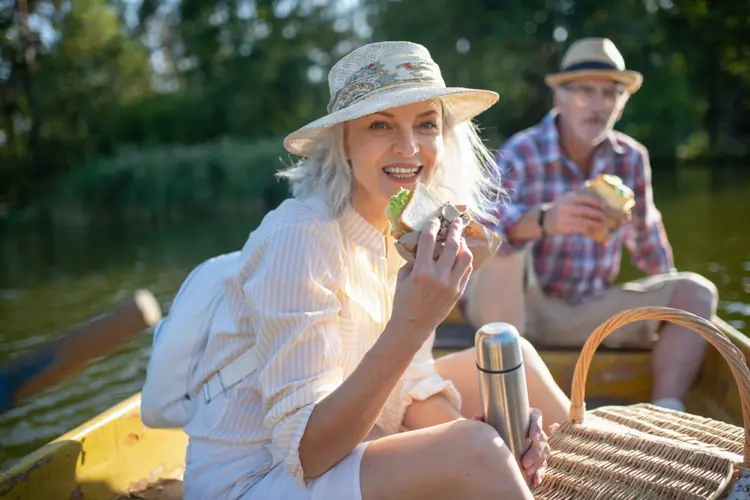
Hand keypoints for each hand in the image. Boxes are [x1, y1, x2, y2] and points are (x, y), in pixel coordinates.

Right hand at [390, 217, 472, 340]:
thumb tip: (424, 245)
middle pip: (453, 244)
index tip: (435, 220)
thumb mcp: (402, 277)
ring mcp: (452, 284)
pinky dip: (465, 260)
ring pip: (466, 257)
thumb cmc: (403, 300)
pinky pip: (467, 270)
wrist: (413, 326)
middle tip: (456, 221)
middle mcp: (439, 276)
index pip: (430, 240)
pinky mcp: (459, 292)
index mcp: (421, 271)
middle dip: (455, 229)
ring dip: (464, 244)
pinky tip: (461, 256)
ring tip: (460, 239)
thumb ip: (413, 260)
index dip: (433, 226)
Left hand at [472, 409, 550, 485]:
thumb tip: (478, 418)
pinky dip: (540, 472)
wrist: (497, 440)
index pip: (536, 416)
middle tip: (525, 462)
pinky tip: (536, 480)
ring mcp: (538, 443)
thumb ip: (485, 421)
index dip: (537, 425)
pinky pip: (543, 464)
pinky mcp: (539, 456)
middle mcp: (535, 429)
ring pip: (544, 451)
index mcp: (526, 416)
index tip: (531, 437)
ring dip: (537, 462)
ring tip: (527, 470)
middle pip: (541, 438)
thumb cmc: (495, 426)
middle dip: (535, 452)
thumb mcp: (491, 422)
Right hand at [544, 192, 605, 235]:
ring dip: (594, 224)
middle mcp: (565, 207)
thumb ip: (578, 198)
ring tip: (601, 225)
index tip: (603, 205)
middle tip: (604, 216)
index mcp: (567, 198)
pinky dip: (588, 229)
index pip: (584, 198)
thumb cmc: (560, 209)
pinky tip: (593, 230)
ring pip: (583, 221)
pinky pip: (579, 229)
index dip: (595, 202)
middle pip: (585, 211)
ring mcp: (563, 218)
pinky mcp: (563, 228)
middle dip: (597, 214)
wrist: (544, 219)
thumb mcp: (566, 200)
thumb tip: (598, 201)